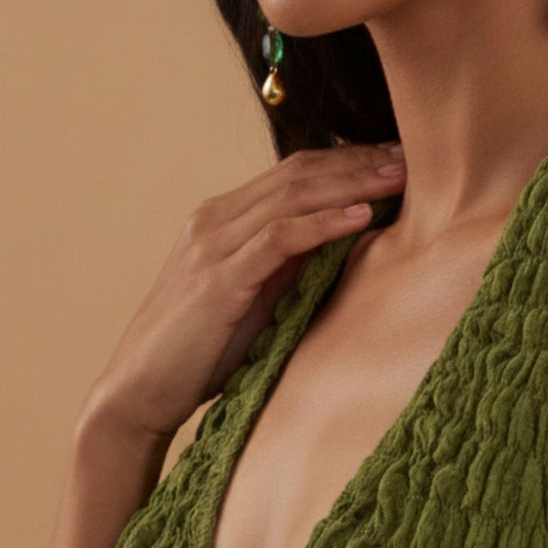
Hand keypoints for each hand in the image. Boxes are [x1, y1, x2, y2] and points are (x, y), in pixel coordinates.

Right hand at [84, 142, 406, 440]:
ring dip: (351, 183)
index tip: (395, 156)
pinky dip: (322, 224)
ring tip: (397, 179)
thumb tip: (347, 235)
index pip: (294, 170)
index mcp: (222, 216)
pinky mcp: (217, 280)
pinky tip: (361, 218)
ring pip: (292, 196)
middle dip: (358, 161)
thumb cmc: (199, 348)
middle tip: (411, 155)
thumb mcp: (253, 292)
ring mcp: (212, 246)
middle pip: (299, 172)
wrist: (136, 392)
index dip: (347, 158)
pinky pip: (277, 239)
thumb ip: (288, 260)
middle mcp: (214, 219)